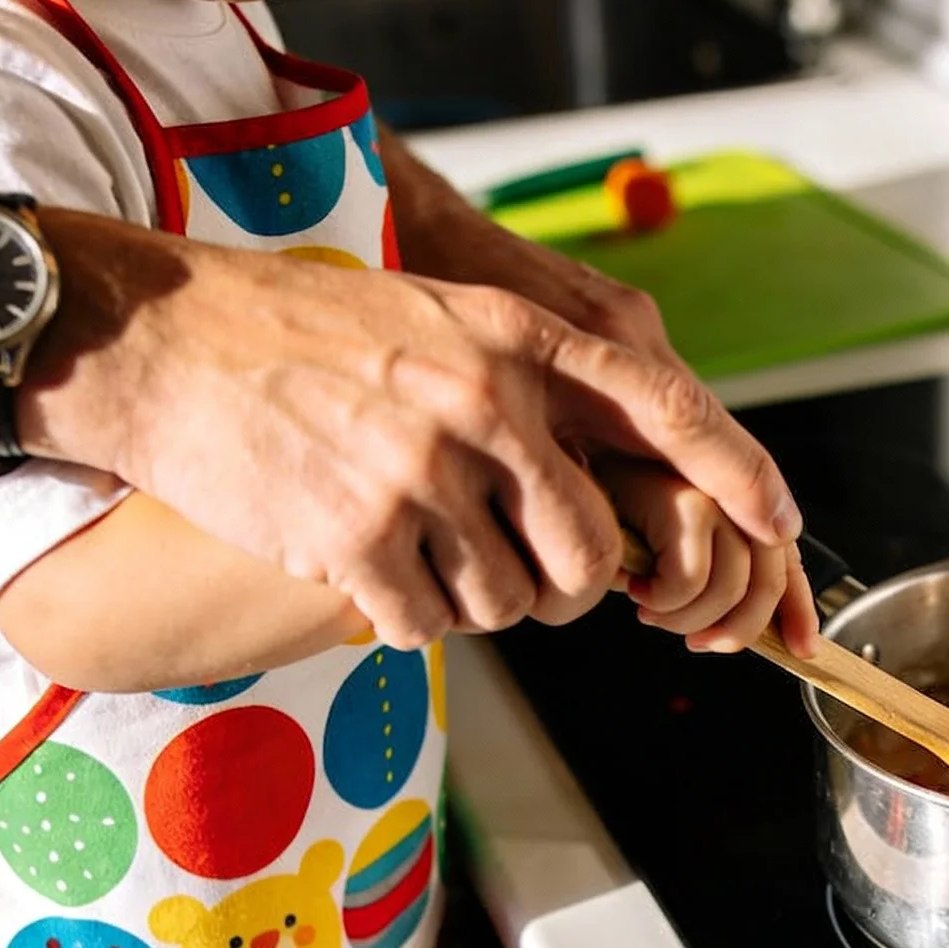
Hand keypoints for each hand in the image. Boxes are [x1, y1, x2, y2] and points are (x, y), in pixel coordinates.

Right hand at [20, 215, 801, 652]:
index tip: (782, 522)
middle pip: (591, 556)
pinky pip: (430, 627)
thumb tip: (613, 469)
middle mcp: (484, 403)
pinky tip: (360, 564)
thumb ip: (525, 382)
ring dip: (471, 599)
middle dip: (566, 589)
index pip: (665, 410)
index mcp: (514, 339)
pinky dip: (404, 616)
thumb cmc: (301, 335)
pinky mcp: (359, 540)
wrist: (167, 343)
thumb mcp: (437, 320)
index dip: (736, 473)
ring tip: (409, 542)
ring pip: (512, 604)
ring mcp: (422, 474)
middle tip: (514, 570)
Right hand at [598, 455, 818, 655]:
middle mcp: (722, 481)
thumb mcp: (654, 555)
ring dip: (691, 619)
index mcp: (724, 493)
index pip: (783, 553)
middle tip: (698, 643)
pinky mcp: (667, 492)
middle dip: (741, 628)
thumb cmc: (586, 520)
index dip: (799, 606)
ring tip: (652, 613)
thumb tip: (737, 632)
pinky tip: (633, 590)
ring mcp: (699, 481)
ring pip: (735, 581)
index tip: (802, 648)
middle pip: (771, 572)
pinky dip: (665, 602)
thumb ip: (697, 577)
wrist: (535, 487)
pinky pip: (692, 574)